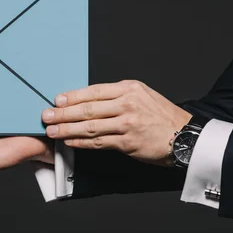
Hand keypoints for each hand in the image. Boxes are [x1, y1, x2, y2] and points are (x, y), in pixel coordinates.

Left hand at [41, 80, 191, 165]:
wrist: (185, 135)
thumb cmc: (161, 115)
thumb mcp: (141, 94)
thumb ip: (117, 95)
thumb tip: (87, 100)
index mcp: (128, 89)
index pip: (93, 91)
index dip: (72, 96)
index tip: (56, 100)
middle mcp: (127, 104)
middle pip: (87, 109)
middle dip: (63, 113)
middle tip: (46, 116)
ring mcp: (127, 124)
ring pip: (90, 126)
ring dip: (67, 129)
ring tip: (52, 131)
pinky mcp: (127, 143)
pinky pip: (98, 142)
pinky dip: (81, 142)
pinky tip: (70, 142)